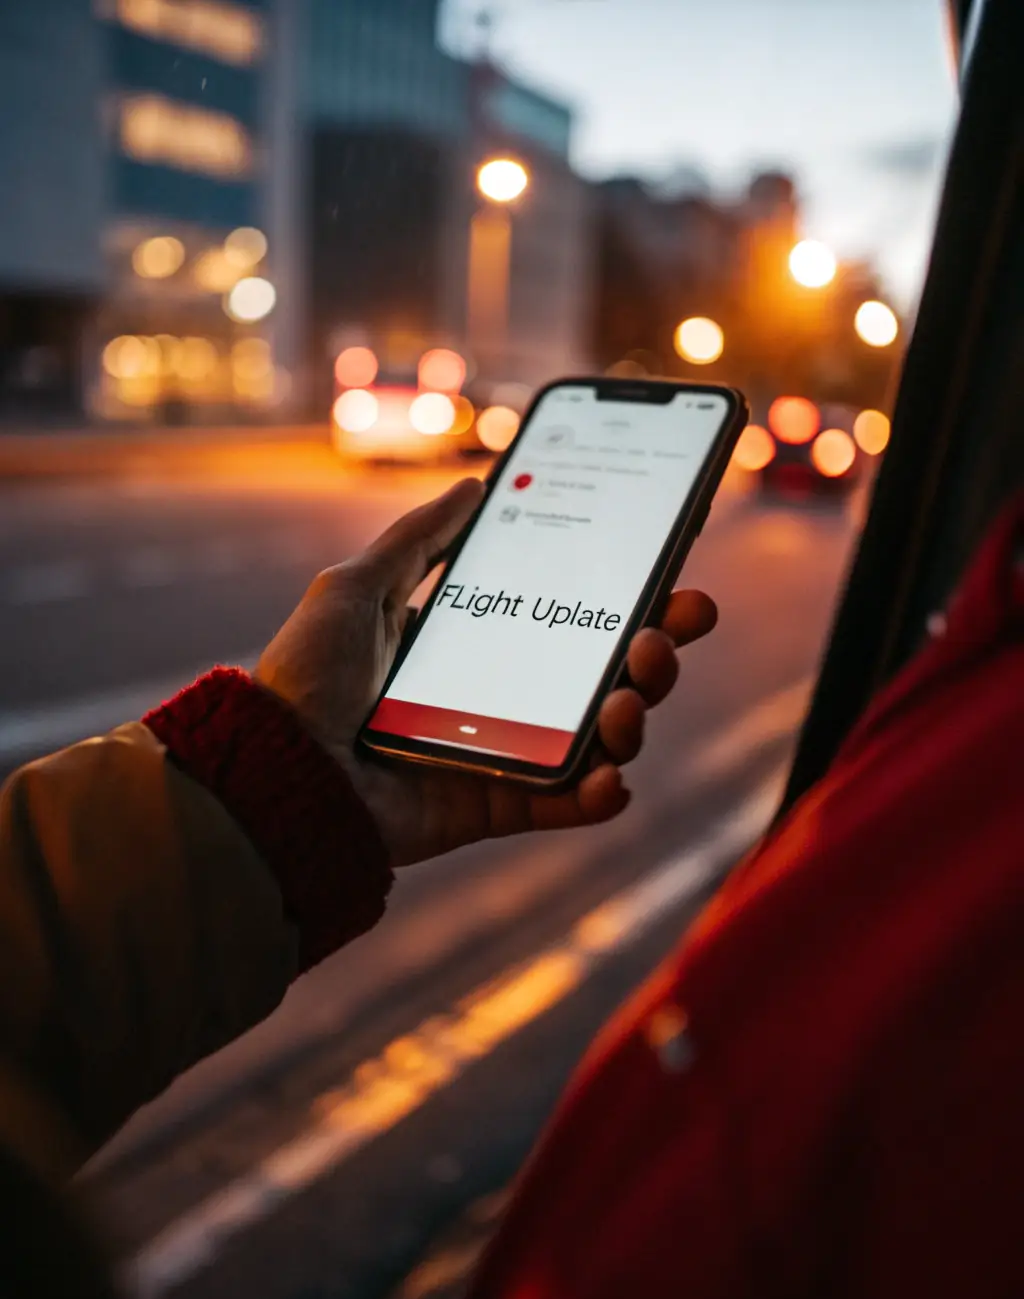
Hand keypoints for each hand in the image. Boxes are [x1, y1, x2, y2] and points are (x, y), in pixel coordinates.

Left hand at [255, 479, 717, 866]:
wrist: (280, 771)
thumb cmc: (307, 677)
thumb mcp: (355, 586)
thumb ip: (418, 538)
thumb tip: (475, 486)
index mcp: (475, 641)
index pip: (567, 612)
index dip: (624, 593)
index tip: (667, 571)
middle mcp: (502, 694)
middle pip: (603, 670)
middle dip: (654, 646)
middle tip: (671, 625)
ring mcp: (506, 751)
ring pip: (601, 734)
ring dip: (636, 711)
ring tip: (629, 697)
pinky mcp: (499, 805)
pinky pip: (569, 803)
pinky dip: (603, 793)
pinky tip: (612, 775)